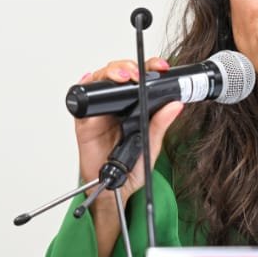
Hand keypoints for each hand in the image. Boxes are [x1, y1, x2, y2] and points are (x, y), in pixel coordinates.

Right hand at [74, 58, 183, 256]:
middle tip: (137, 73)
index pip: (142, 80)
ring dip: (109, 73)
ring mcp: (99, 112)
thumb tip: (175, 105)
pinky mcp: (84, 122)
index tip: (161, 67)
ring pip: (99, 81)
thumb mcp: (151, 145)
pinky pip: (81, 101)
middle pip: (117, 75)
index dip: (150, 68)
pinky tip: (91, 80)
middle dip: (127, 67)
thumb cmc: (131, 169)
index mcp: (135, 108)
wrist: (115, 190)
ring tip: (123, 76)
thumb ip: (160, 124)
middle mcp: (116, 106)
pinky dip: (85, 88)